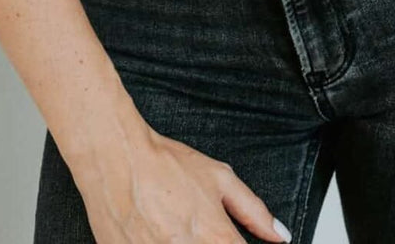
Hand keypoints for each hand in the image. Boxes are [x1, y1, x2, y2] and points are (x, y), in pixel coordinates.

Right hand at [74, 123, 291, 242]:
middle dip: (210, 243)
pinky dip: (160, 243)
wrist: (115, 159)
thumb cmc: (164, 165)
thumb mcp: (219, 178)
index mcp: (214, 237)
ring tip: (173, 226)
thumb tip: (279, 236)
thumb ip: (254, 211)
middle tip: (200, 231)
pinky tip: (157, 232)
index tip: (230, 240)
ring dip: (184, 243)